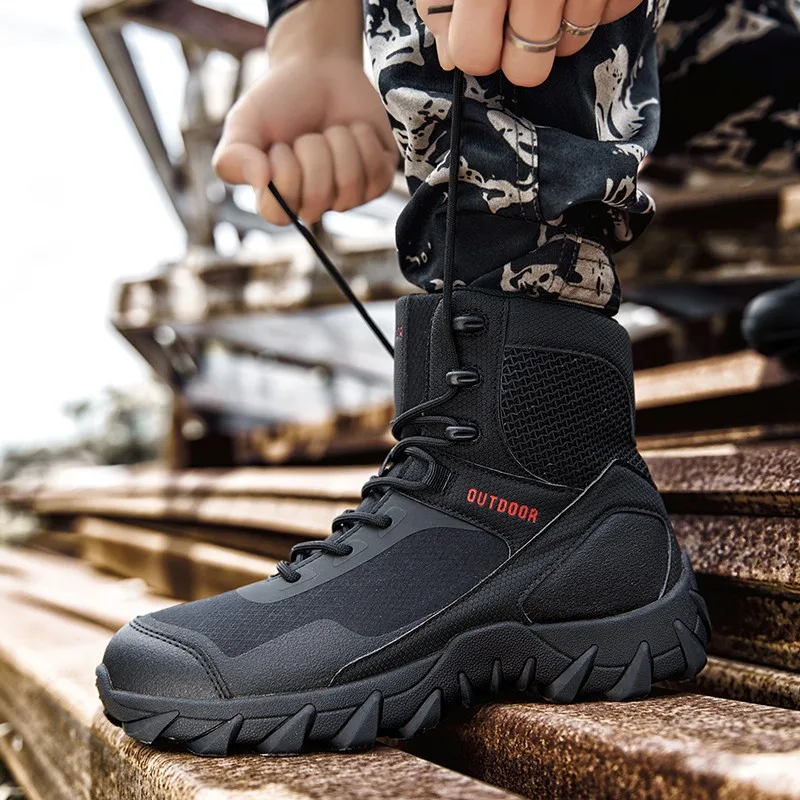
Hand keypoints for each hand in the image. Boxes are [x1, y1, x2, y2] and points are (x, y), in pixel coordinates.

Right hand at [213, 57, 396, 224]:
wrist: (319, 68)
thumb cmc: (279, 100)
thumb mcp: (244, 123)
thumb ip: (234, 158)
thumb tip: (261, 181)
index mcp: (280, 199)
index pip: (278, 214)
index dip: (281, 176)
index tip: (279, 146)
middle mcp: (315, 204)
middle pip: (316, 199)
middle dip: (311, 152)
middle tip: (308, 134)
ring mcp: (349, 195)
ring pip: (349, 184)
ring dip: (339, 143)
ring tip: (331, 130)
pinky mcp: (378, 178)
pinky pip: (377, 173)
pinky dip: (363, 140)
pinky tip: (354, 130)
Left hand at [417, 0, 643, 86]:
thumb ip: (442, 2)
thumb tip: (454, 57)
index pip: (474, 55)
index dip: (475, 51)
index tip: (480, 33)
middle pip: (526, 69)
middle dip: (519, 56)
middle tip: (518, 24)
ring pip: (571, 44)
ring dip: (561, 26)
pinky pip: (613, 10)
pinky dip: (599, 1)